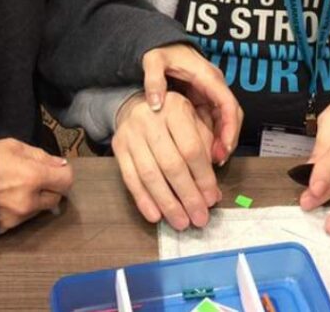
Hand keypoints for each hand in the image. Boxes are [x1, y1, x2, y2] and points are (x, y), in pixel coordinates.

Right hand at [0, 138, 73, 233]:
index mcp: (33, 177)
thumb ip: (41, 156)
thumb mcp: (14, 147)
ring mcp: (18, 217)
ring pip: (40, 210)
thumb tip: (60, 164)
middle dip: (51, 187)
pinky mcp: (7, 227)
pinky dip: (21, 209)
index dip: (63, 173)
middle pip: (56, 198)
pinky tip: (7, 198)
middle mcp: (29, 201)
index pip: (66, 180)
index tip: (57, 169)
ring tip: (17, 186)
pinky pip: (24, 218)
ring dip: (36, 199)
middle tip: (37, 177)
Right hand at [112, 91, 220, 229]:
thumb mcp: (195, 123)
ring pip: (150, 174)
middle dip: (188, 195)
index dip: (203, 178)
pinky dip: (143, 200)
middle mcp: (150, 118)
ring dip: (167, 203)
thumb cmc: (174, 120)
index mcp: (175, 108)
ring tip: (181, 222)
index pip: (191, 149)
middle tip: (199, 218)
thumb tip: (212, 193)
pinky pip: (130, 179)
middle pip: (171, 164)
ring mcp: (131, 133)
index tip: (212, 199)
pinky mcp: (117, 146)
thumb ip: (207, 153)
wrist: (136, 107)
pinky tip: (156, 216)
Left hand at [141, 44, 242, 164]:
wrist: (163, 43)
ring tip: (211, 162)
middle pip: (232, 116)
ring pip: (224, 121)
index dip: (229, 126)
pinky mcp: (204, 101)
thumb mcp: (154, 60)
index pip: (227, 103)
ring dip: (221, 140)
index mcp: (207, 77)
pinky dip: (211, 136)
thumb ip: (153, 79)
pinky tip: (202, 152)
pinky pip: (213, 121)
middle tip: (218, 160)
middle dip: (228, 138)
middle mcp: (214, 86)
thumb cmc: (162, 51)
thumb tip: (155, 104)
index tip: (225, 145)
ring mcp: (210, 94)